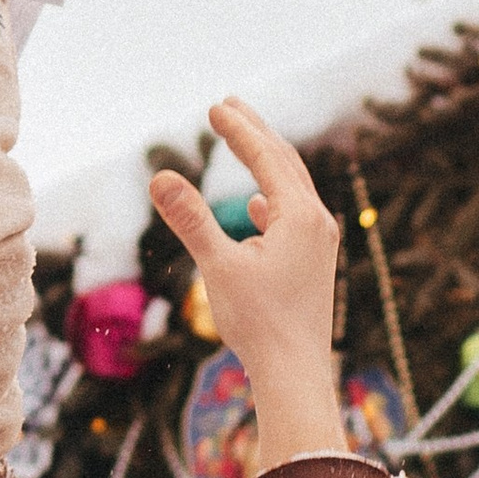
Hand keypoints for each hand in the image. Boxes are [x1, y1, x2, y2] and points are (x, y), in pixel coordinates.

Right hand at [149, 99, 343, 466]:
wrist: (295, 372)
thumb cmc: (258, 323)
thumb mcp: (217, 267)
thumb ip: (190, 219)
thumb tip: (159, 176)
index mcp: (300, 216)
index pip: (265, 158)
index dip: (238, 130)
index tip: (213, 106)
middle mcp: (317, 222)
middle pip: (285, 163)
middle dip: (256, 132)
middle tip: (228, 104)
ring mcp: (319, 243)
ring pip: (291, 188)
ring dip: (265, 161)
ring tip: (242, 141)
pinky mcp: (314, 262)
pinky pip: (293, 216)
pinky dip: (271, 198)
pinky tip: (255, 205)